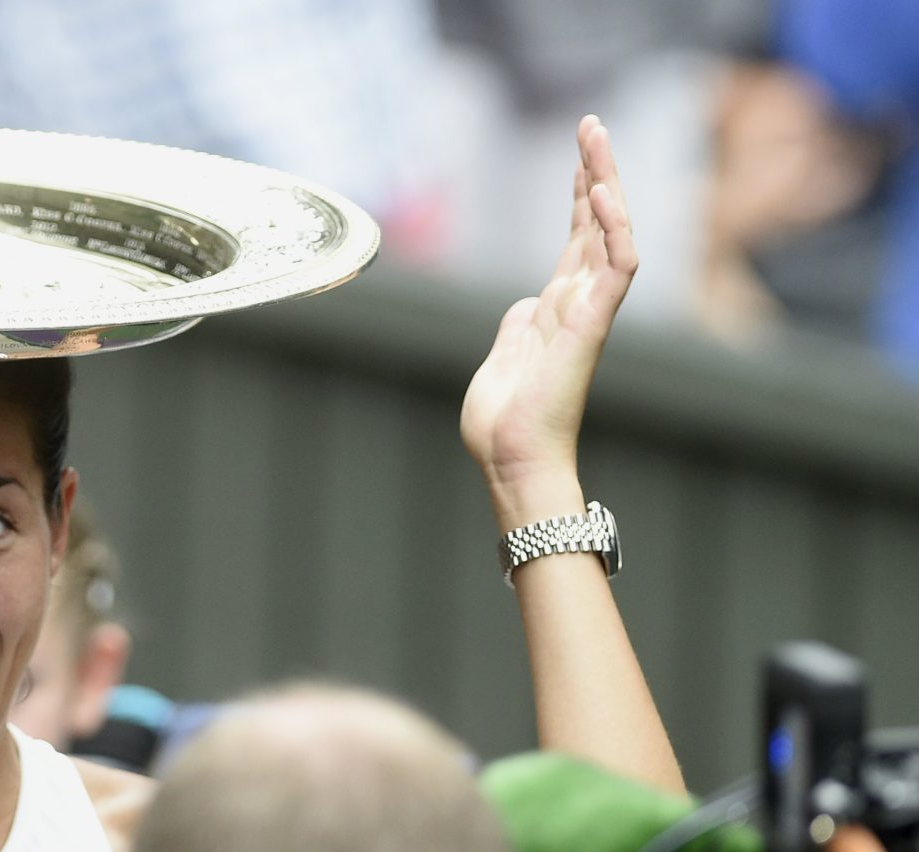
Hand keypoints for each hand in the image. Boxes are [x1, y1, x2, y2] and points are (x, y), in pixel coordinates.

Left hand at [460, 116, 635, 526]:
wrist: (510, 460)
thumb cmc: (503, 423)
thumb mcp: (502, 358)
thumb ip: (517, 326)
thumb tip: (524, 305)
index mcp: (556, 309)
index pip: (576, 238)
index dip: (579, 194)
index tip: (581, 154)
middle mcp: (578, 304)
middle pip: (595, 223)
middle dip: (595, 172)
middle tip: (591, 124)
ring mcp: (588, 313)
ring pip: (610, 234)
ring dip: (605, 184)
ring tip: (596, 138)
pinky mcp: (592, 327)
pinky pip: (616, 269)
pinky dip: (613, 230)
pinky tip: (602, 194)